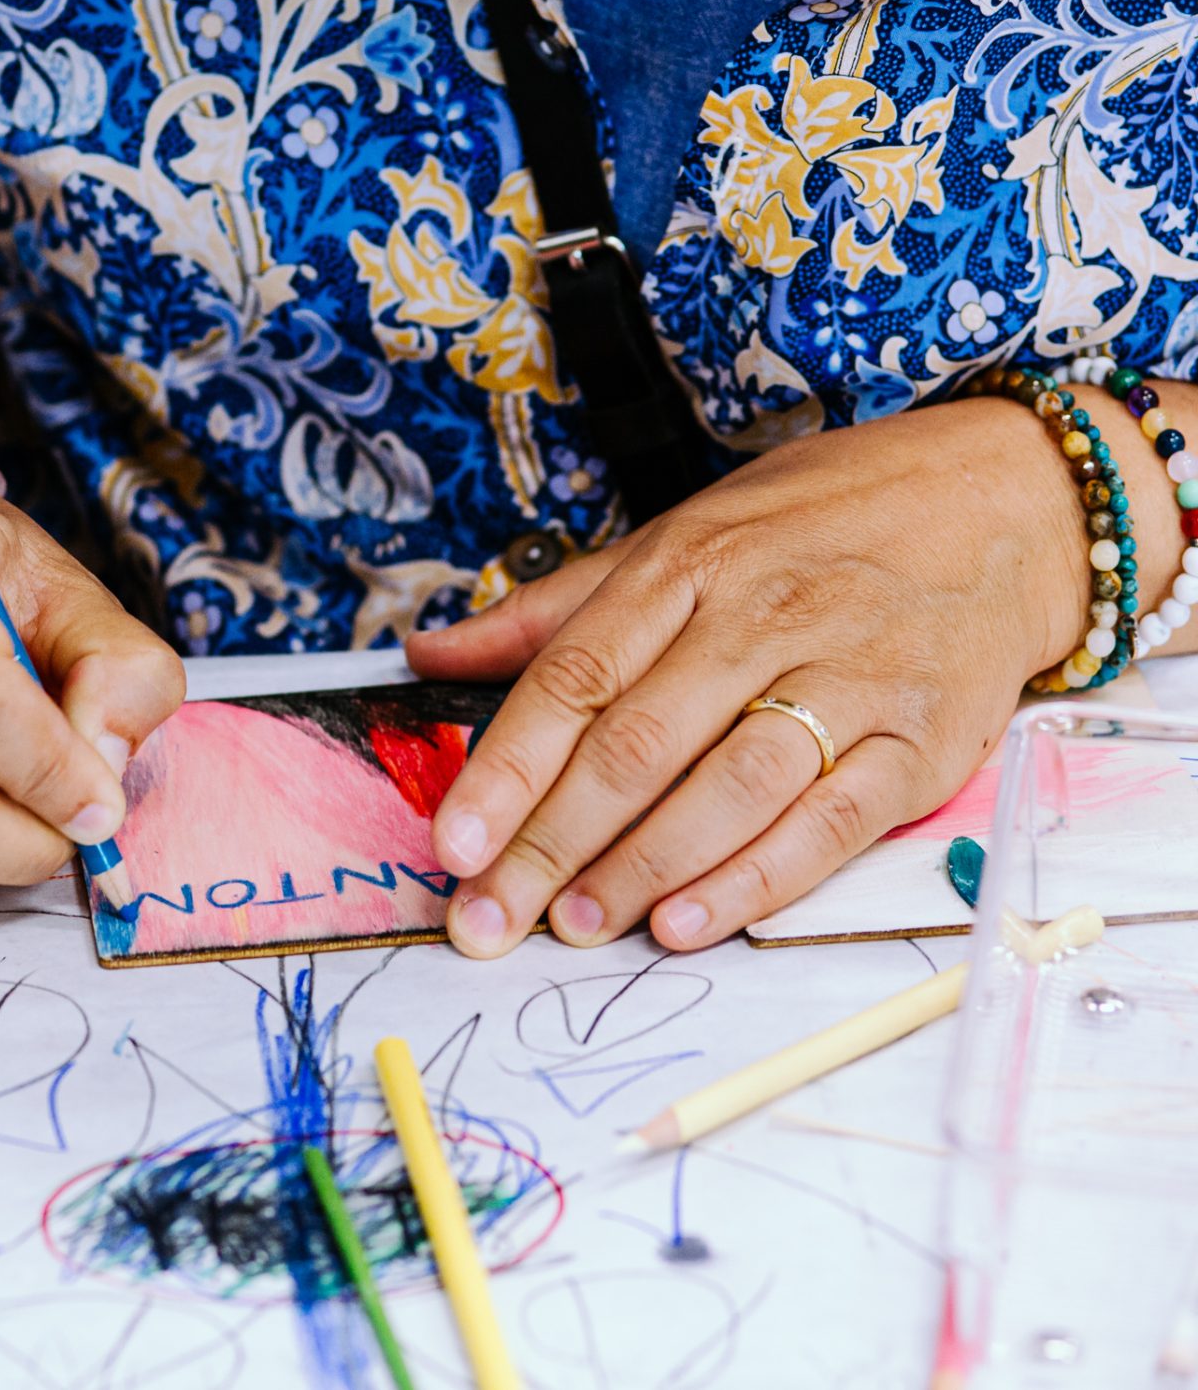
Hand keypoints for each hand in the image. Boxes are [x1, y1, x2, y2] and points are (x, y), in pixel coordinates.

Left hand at [404, 395, 1090, 955]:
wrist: (1004, 503)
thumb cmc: (817, 527)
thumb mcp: (679, 537)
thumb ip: (554, 612)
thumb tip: (426, 653)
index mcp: (685, 568)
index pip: (574, 679)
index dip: (505, 769)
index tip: (450, 843)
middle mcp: (762, 620)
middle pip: (636, 747)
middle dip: (549, 843)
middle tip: (486, 915)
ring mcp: (847, 680)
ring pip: (726, 790)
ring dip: (639, 869)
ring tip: (571, 927)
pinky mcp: (921, 742)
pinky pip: (827, 824)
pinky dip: (753, 881)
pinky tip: (685, 921)